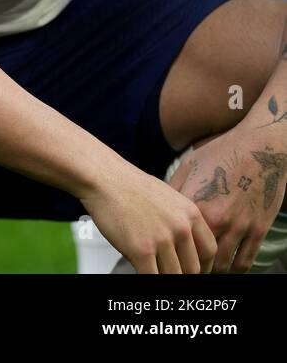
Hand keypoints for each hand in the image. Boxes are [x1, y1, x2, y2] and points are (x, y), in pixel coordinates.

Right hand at [81, 163, 216, 272]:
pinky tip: (140, 270)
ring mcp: (162, 240)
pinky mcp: (141, 250)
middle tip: (170, 271)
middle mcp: (181, 228)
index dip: (203, 266)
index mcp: (190, 214)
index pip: (209, 251)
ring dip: (163, 275)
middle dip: (181, 273)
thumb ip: (179, 219)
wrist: (103, 177)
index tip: (195, 270)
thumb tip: (181, 243)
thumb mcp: (166, 196)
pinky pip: (152, 276)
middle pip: (193, 268)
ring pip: (173, 275)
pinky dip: (148, 277)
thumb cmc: (128, 184)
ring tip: (153, 269)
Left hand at [170, 133, 286, 272]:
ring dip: (210, 271)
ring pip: (220, 265)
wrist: (260, 147)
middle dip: (187, 267)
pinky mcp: (258, 230)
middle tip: (180, 269)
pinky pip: (245, 261)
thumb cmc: (221, 153)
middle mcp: (215, 219)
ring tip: (200, 271)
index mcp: (192, 205)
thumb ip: (173, 190)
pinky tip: (226, 270)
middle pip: (195, 258)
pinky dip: (234, 270)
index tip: (161, 257)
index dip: (165, 251)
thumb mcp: (189, 166)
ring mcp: (238, 226)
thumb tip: (157, 207)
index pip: (173, 239)